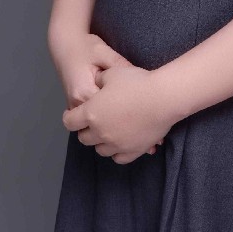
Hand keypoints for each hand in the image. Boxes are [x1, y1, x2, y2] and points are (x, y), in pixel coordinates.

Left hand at [62, 63, 178, 164]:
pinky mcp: (132, 151)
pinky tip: (121, 142)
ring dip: (101, 142)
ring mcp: (116, 145)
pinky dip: (116, 152)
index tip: (73, 114)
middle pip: (84, 139)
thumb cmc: (136, 83)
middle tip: (93, 122)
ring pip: (100, 150)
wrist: (163, 98)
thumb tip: (97, 82)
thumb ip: (100, 79)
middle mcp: (100, 132)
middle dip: (86, 130)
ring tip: (109, 132)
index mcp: (91, 113)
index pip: (70, 122)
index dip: (70, 117)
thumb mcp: (112, 73)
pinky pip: (118, 158)